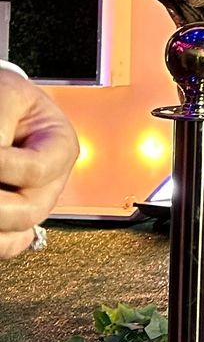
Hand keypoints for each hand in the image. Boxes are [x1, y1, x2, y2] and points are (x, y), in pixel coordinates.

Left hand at [0, 68, 79, 258]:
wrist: (2, 107)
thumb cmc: (5, 98)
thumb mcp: (7, 97)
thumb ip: (2, 124)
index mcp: (60, 147)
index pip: (37, 169)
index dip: (5, 166)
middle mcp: (50, 181)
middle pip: (30, 211)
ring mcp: (32, 203)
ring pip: (18, 232)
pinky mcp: (14, 220)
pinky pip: (9, 244)